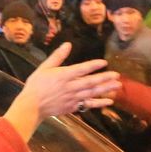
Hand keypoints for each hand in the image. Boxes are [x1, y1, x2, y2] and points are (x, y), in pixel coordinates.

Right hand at [4, 43, 120, 141]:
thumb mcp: (44, 67)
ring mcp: (73, 98)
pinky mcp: (73, 107)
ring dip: (106, 89)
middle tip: (117, 76)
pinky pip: (89, 105)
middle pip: (91, 82)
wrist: (32, 106)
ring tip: (117, 86)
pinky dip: (99, 103)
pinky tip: (109, 101)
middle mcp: (71, 87)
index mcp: (64, 75)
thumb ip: (57, 56)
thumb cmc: (37, 85)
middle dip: (105, 78)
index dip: (94, 65)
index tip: (104, 63)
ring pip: (92, 93)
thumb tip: (67, 44)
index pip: (82, 69)